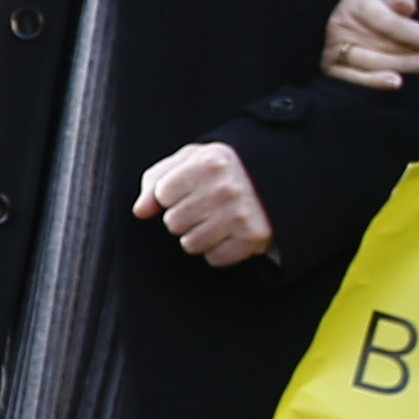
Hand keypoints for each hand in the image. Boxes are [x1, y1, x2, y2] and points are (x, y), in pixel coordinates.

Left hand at [132, 141, 275, 265]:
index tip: (189, 189)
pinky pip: (214, 258)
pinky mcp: (254, 237)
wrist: (277, 177)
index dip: (171, 195)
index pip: (163, 194)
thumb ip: (156, 180)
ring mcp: (241, 214)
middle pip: (173, 222)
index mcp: (209, 163)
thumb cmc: (222, 169)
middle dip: (183, 216)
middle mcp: (226, 188)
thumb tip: (140, 211)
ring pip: (190, 244)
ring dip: (198, 236)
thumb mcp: (190, 160)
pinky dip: (218, 250)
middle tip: (204, 206)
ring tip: (215, 220)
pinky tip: (229, 233)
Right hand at [320, 0, 418, 90]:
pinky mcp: (332, 67)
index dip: (411, 32)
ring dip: (401, 65)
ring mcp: (334, 48)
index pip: (386, 21)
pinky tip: (396, 82)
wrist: (346, 18)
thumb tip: (406, 6)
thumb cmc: (373, 4)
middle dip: (412, 51)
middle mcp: (340, 26)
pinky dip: (375, 82)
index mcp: (356, 4)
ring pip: (372, 62)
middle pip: (381, 44)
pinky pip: (355, 78)